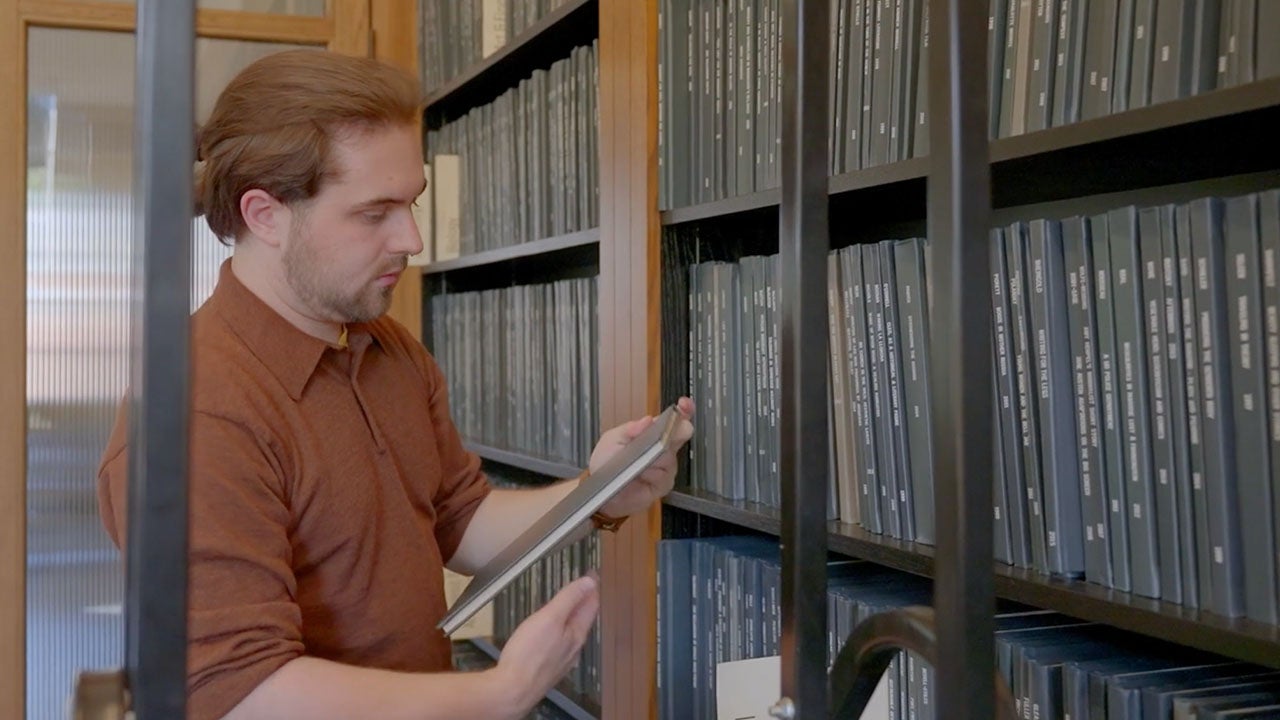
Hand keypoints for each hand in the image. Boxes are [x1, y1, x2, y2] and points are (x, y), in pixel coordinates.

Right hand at [490, 574, 599, 717]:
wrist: (512, 690)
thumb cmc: (528, 655)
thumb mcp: (550, 618)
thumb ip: (569, 599)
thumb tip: (589, 583)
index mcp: (576, 634)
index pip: (590, 606)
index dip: (592, 588)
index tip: (592, 575)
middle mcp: (572, 649)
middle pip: (583, 620)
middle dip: (583, 602)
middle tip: (583, 587)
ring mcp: (560, 661)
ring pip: (571, 634)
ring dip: (572, 617)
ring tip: (569, 606)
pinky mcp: (546, 669)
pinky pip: (559, 645)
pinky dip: (559, 632)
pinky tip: (550, 634)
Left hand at [590, 397, 694, 519]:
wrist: (601, 491)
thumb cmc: (605, 464)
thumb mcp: (612, 439)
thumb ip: (629, 429)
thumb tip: (647, 420)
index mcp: (651, 431)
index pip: (673, 417)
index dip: (683, 411)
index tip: (684, 405)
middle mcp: (662, 446)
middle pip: (680, 435)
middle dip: (675, 433)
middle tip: (664, 436)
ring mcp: (665, 465)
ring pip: (670, 457)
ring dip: (653, 459)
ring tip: (637, 464)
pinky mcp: (664, 483)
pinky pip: (665, 476)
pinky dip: (651, 475)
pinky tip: (641, 476)